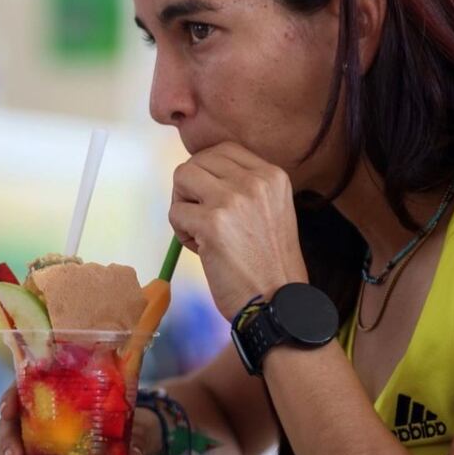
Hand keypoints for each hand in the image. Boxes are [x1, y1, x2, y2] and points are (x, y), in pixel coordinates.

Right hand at [0, 385, 160, 454]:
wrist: (128, 448)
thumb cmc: (125, 426)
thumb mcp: (130, 428)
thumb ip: (131, 440)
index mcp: (57, 391)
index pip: (25, 386)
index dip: (11, 397)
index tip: (8, 410)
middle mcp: (41, 412)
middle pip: (12, 419)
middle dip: (8, 438)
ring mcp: (36, 436)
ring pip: (9, 443)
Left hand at [170, 141, 307, 318]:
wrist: (278, 304)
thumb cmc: (270, 264)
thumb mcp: (272, 210)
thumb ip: (245, 186)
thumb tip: (200, 170)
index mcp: (273, 175)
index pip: (222, 150)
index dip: (207, 173)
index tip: (211, 199)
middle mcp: (255, 180)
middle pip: (197, 161)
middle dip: (190, 189)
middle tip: (202, 218)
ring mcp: (233, 199)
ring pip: (181, 178)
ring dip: (182, 205)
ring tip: (200, 231)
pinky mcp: (212, 222)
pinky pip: (175, 213)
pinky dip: (181, 233)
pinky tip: (202, 250)